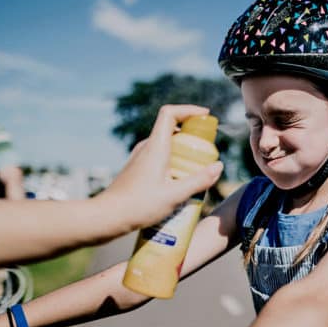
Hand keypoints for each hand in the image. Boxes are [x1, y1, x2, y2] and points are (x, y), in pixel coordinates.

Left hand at [102, 104, 223, 229]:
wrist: (108, 216)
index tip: (205, 115)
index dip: (189, 109)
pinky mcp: (138, 168)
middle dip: (192, 133)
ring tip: (197, 168)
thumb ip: (199, 180)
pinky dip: (173, 160)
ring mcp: (140, 157)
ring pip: (166, 144)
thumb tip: (219, 166)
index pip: (170, 113)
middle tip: (208, 148)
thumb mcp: (175, 195)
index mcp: (156, 147)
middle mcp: (146, 147)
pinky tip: (179, 181)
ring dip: (183, 149)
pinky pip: (159, 156)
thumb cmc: (139, 206)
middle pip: (171, 128)